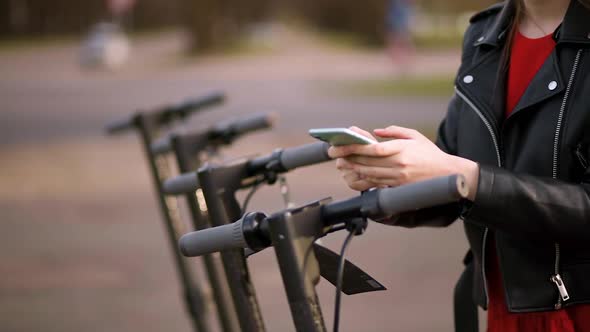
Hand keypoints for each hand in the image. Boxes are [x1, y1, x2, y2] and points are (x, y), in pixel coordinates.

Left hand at [329, 126, 478, 199]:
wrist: (447, 174)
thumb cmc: (430, 153)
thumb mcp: (414, 136)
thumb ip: (394, 131)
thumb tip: (376, 132)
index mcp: (402, 149)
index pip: (373, 149)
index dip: (355, 148)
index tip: (341, 145)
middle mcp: (399, 165)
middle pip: (367, 163)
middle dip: (348, 158)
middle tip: (334, 155)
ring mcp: (398, 178)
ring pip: (369, 174)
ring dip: (352, 169)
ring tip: (341, 164)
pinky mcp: (398, 187)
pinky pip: (376, 184)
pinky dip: (363, 180)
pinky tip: (354, 176)